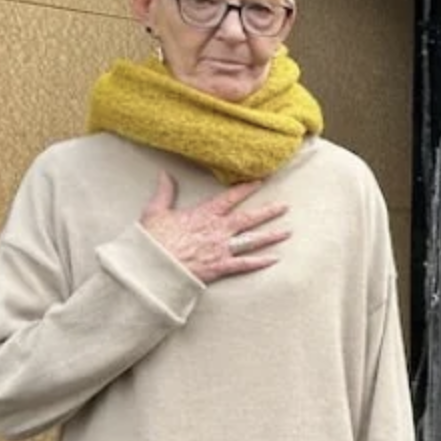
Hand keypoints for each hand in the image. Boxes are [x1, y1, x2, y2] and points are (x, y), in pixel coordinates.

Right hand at [139, 171, 289, 282]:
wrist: (153, 267)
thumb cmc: (153, 240)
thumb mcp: (155, 210)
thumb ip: (164, 192)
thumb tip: (164, 173)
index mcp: (204, 214)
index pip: (230, 198)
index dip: (246, 189)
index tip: (260, 181)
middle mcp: (217, 230)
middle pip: (248, 218)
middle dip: (268, 212)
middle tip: (285, 206)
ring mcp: (221, 249)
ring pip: (252, 241)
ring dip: (271, 236)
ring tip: (288, 232)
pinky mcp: (220, 267)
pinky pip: (245, 265)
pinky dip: (260, 262)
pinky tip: (274, 259)